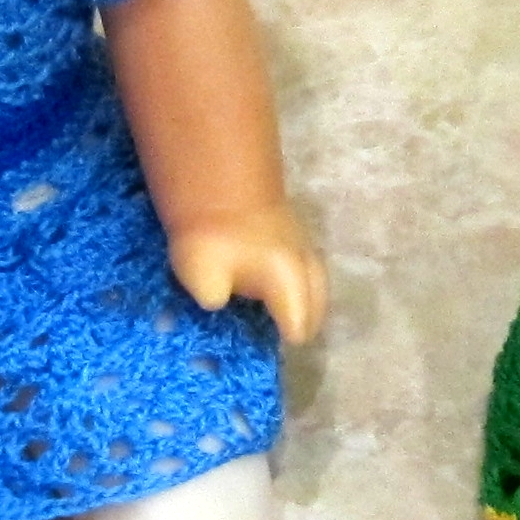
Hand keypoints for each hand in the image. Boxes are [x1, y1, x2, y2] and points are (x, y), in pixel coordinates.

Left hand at [167, 202, 328, 346]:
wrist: (213, 172)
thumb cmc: (210, 233)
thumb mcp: (201, 276)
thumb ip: (215, 301)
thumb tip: (219, 304)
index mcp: (287, 279)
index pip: (298, 320)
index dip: (290, 337)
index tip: (279, 348)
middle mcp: (302, 262)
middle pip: (317, 299)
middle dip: (309, 320)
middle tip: (296, 336)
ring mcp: (300, 240)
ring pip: (316, 278)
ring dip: (310, 297)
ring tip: (297, 313)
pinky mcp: (289, 225)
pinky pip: (306, 262)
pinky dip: (301, 278)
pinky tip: (284, 279)